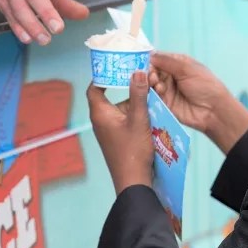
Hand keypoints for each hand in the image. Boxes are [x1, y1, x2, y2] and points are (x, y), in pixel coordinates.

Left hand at [86, 71, 154, 194]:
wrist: (133, 180)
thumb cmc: (132, 150)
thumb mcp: (139, 119)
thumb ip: (139, 94)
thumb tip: (137, 71)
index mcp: (100, 113)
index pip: (94, 88)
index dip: (103, 76)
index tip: (117, 67)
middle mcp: (102, 120)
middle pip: (111, 96)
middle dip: (126, 87)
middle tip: (141, 76)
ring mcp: (110, 130)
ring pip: (122, 108)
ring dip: (136, 101)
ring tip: (152, 92)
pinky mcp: (119, 137)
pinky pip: (126, 119)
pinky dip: (137, 113)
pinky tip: (153, 111)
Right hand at [148, 52, 247, 152]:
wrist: (214, 110)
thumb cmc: (205, 85)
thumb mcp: (187, 69)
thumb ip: (167, 62)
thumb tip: (150, 55)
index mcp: (178, 64)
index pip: (159, 58)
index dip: (150, 59)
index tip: (141, 60)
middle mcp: (171, 76)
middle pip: (152, 71)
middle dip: (149, 71)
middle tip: (152, 74)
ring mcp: (168, 90)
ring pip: (151, 84)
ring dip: (151, 82)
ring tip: (156, 83)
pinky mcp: (165, 103)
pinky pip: (153, 97)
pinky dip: (153, 93)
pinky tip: (159, 91)